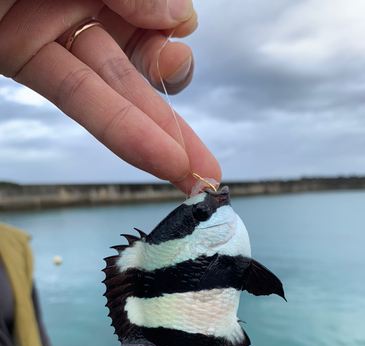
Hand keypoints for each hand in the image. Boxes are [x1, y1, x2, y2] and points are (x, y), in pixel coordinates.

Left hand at [0, 0, 220, 192]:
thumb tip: (181, 18)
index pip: (153, 4)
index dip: (172, 26)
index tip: (176, 36)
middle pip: (140, 55)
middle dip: (174, 115)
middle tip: (206, 165)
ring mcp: (48, 25)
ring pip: (115, 85)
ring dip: (156, 133)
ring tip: (188, 171)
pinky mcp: (19, 53)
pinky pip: (78, 95)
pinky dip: (121, 128)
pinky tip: (159, 155)